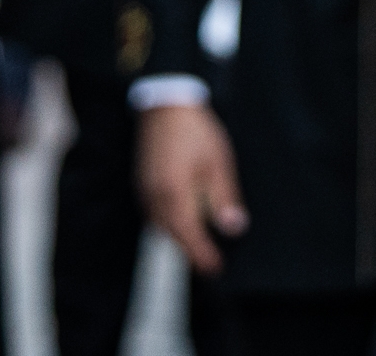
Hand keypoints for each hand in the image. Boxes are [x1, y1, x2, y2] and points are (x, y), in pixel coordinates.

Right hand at [138, 101, 247, 273]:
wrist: (166, 106)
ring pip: (160, 226)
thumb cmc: (195, 131)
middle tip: (211, 264)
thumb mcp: (218, 163)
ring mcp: (144, 190)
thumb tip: (234, 228)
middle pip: (172, 235)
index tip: (216, 269)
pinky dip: (167, 224)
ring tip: (199, 247)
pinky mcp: (141, 184)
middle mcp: (155, 196)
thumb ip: (224, 198)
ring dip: (178, 238)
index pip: (188, 235)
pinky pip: (153, 214)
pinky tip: (181, 222)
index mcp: (175, 193)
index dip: (202, 255)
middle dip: (191, 251)